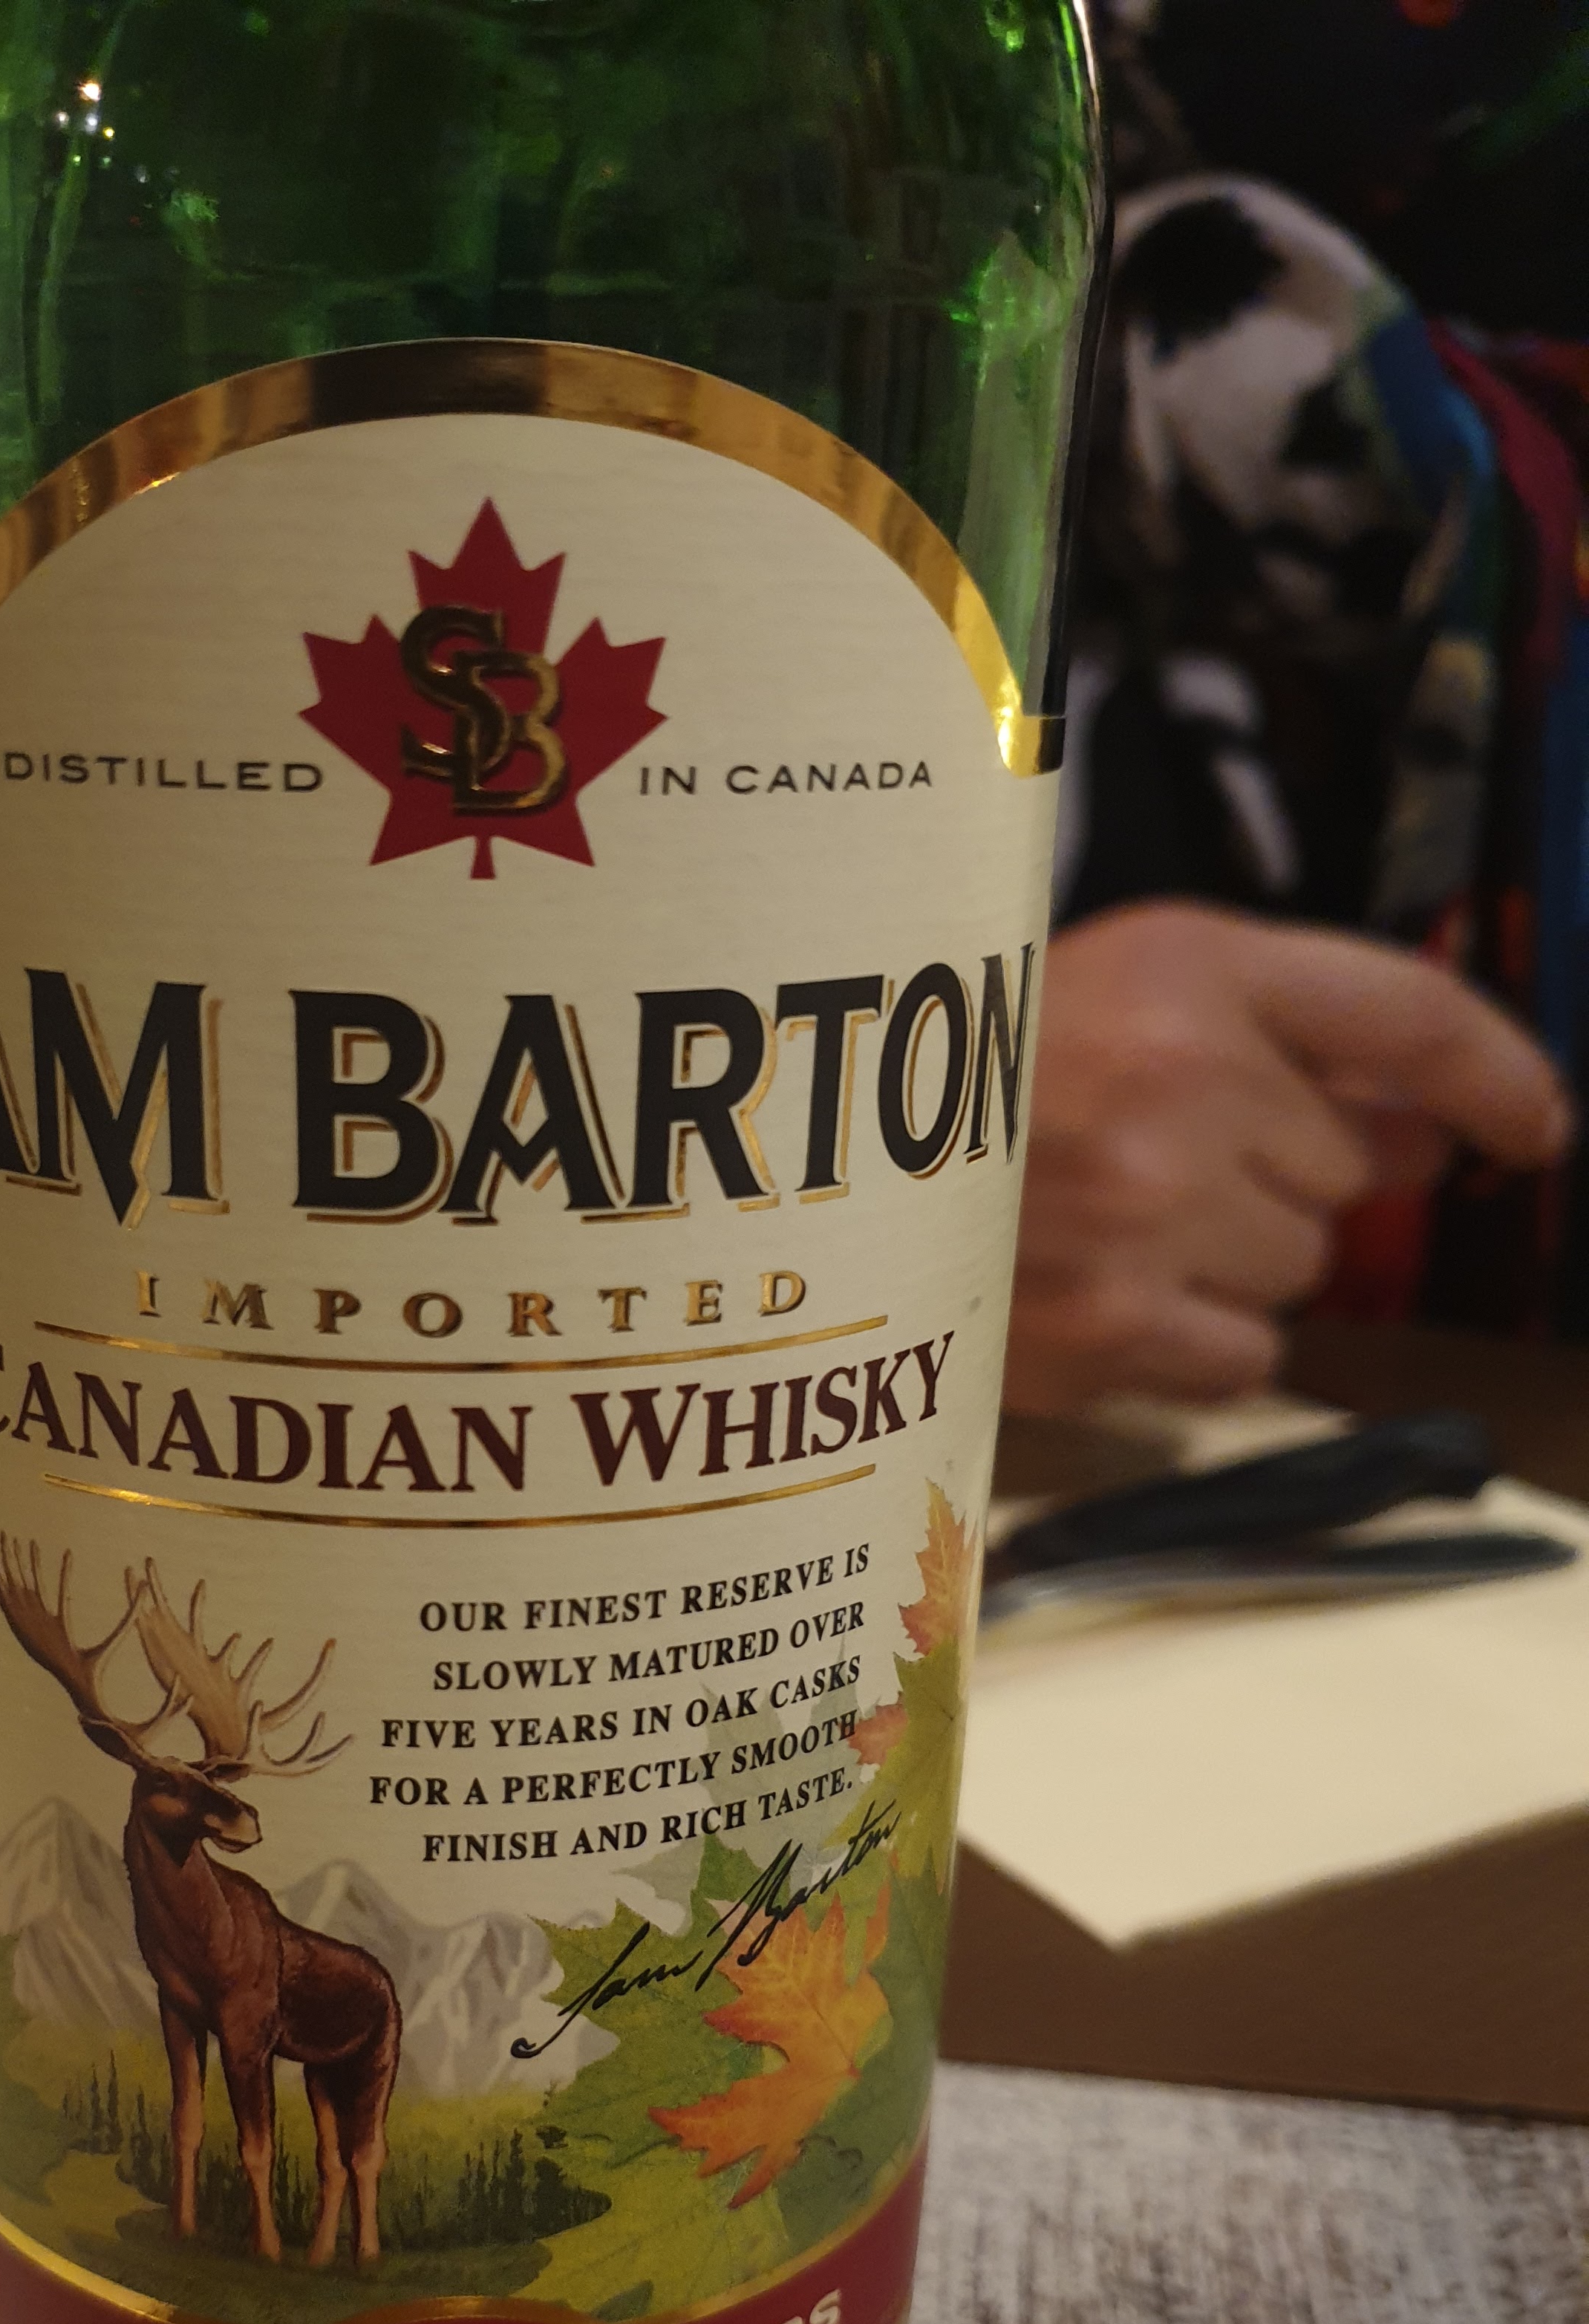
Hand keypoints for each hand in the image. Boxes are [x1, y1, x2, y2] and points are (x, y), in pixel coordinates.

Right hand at [1007, 901, 1573, 1413]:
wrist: (807, 1164)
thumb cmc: (963, 1082)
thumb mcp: (1121, 1001)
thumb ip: (1286, 1049)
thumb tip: (1434, 1143)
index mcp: (1189, 965)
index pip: (1405, 1014)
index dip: (1496, 1074)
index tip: (1533, 1132)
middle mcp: (1184, 1076)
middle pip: (1348, 1173)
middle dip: (1277, 1182)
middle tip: (1152, 1169)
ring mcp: (1151, 1206)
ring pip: (1300, 1272)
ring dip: (1229, 1267)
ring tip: (1106, 1231)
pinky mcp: (1115, 1321)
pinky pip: (1245, 1358)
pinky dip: (1188, 1346)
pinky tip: (1099, 1297)